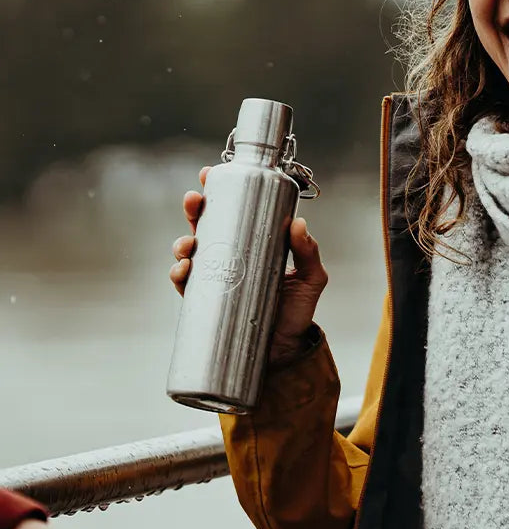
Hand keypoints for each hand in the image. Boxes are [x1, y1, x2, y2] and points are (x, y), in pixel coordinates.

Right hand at [170, 168, 327, 364]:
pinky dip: (178, 274)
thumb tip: (299, 224)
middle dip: (193, 209)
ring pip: (189, 252)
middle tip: (194, 202)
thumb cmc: (298, 312)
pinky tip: (183, 271)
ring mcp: (216, 279)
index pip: (233, 211)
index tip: (209, 175)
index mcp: (253, 243)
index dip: (217, 192)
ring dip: (182, 242)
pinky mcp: (206, 303)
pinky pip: (185, 285)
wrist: (285, 353)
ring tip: (188, 244)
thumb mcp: (310, 278)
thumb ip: (308, 252)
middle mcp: (230, 257)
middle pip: (205, 225)